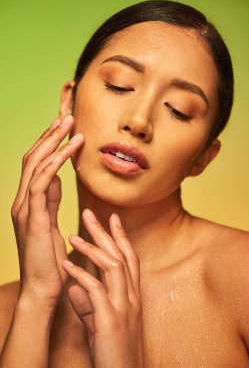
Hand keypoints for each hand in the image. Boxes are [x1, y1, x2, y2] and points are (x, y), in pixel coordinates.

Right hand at [11, 115, 83, 306]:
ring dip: (53, 142)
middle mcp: (22, 200)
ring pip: (35, 165)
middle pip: (32, 157)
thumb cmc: (50, 258)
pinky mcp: (32, 217)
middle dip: (50, 135)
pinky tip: (68, 151)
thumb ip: (50, 199)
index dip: (48, 143)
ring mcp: (24, 208)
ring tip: (71, 125)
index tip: (65, 127)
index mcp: (28, 201)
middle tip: (67, 116)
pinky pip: (41, 183)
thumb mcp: (51, 221)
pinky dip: (54, 163)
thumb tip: (56, 177)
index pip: (35, 164)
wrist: (43, 288)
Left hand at [63, 209, 145, 367]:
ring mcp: (123, 308)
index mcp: (132, 296)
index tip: (112, 217)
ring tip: (74, 235)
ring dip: (93, 248)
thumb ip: (89, 304)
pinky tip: (67, 265)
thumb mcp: (101, 323)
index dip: (121, 236)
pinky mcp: (111, 321)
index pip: (130, 258)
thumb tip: (74, 288)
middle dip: (105, 232)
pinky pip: (96, 291)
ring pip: (113, 267)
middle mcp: (132, 297)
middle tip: (89, 212)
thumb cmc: (113, 352)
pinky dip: (81, 275)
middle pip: (121, 255)